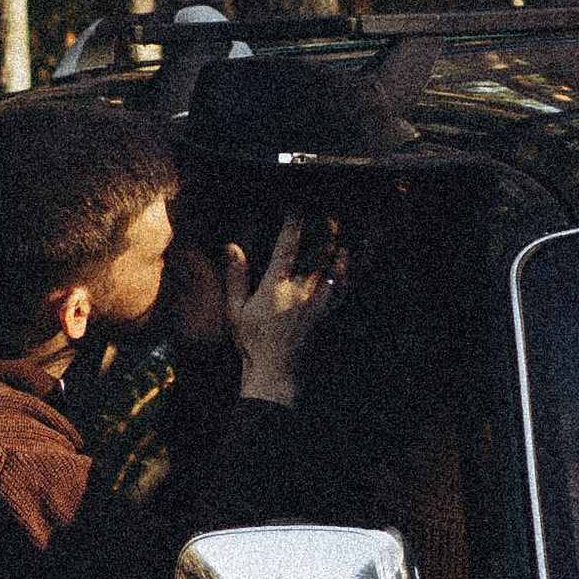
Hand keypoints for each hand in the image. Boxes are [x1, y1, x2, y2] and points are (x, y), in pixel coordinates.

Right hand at [225, 213, 336, 404]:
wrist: (275, 371)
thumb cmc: (252, 341)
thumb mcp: (235, 309)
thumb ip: (236, 276)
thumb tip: (232, 247)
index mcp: (276, 287)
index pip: (286, 248)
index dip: (292, 225)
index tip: (295, 208)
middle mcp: (300, 291)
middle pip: (318, 254)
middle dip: (324, 230)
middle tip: (327, 212)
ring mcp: (316, 303)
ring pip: (333, 269)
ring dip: (337, 248)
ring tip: (340, 232)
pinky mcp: (325, 315)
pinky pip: (340, 292)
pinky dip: (344, 275)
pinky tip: (347, 263)